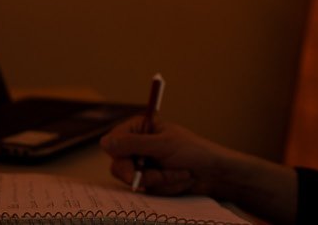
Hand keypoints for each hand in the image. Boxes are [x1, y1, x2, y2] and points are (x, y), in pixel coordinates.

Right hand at [100, 116, 231, 195]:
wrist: (214, 174)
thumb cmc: (193, 152)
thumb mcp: (163, 146)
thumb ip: (133, 144)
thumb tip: (103, 142)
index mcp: (140, 128)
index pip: (113, 142)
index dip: (120, 156)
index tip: (131, 169)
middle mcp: (137, 145)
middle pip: (119, 165)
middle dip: (144, 174)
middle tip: (159, 177)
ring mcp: (143, 163)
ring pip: (133, 180)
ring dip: (158, 181)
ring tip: (179, 174)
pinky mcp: (150, 180)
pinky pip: (146, 188)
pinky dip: (164, 186)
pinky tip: (179, 179)